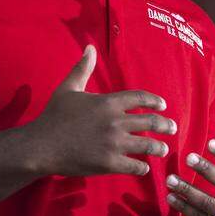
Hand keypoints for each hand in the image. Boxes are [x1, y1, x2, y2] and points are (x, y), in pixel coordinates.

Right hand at [25, 45, 177, 176]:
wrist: (42, 145)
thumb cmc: (54, 116)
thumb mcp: (68, 88)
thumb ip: (82, 68)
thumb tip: (90, 47)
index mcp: (108, 102)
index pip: (140, 98)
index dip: (154, 101)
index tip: (163, 106)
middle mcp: (115, 122)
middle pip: (150, 122)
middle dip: (165, 125)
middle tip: (172, 128)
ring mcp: (114, 144)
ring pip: (147, 146)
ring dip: (158, 148)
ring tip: (163, 149)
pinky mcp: (110, 163)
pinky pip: (135, 166)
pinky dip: (142, 167)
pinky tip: (144, 167)